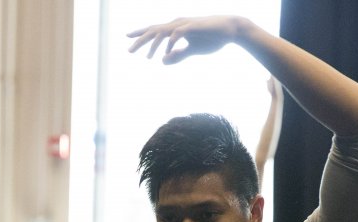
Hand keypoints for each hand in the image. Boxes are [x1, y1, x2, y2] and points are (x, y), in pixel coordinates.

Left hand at [127, 16, 243, 63]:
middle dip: (140, 40)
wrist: (229, 30)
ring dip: (153, 45)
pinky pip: (176, 34)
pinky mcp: (191, 27)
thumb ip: (178, 55)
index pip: (154, 30)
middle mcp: (177, 24)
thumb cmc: (212, 39)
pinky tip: (166, 53)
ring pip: (162, 32)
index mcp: (176, 29)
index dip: (141, 34)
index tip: (128, 38)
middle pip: (154, 30)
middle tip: (129, 51)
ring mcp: (184, 24)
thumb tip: (163, 61)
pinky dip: (170, 43)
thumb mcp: (192, 50)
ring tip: (147, 57)